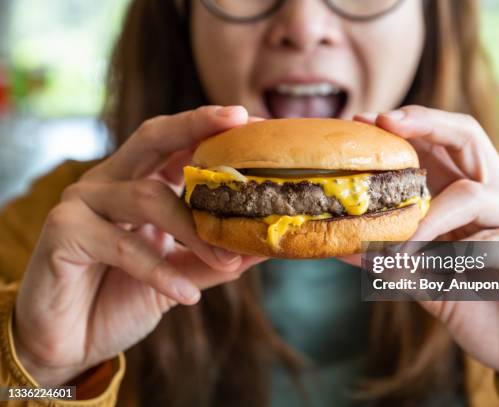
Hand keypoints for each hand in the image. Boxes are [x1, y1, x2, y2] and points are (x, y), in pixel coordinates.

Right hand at [13, 106, 267, 385]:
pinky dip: (160, 271)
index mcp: (137, 183)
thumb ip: (216, 257)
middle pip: (154, 137)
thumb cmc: (122, 298)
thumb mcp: (179, 275)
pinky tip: (186, 295)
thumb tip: (267, 243)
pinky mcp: (63, 231)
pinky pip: (121, 244)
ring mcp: (82, 201)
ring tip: (227, 260)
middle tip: (239, 118)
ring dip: (194, 230)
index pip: (176, 143)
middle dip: (197, 125)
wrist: (70, 342)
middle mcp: (110, 182)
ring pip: (148, 196)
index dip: (212, 129)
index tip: (253, 120)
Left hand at [341, 106, 498, 403]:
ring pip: (474, 194)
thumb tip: (342, 246)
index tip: (365, 121)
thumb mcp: (427, 284)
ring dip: (430, 220)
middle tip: (385, 123)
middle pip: (467, 137)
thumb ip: (392, 263)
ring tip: (402, 247)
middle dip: (424, 124)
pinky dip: (468, 258)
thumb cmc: (482, 310)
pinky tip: (456, 277)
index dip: (405, 129)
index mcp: (471, 198)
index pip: (440, 146)